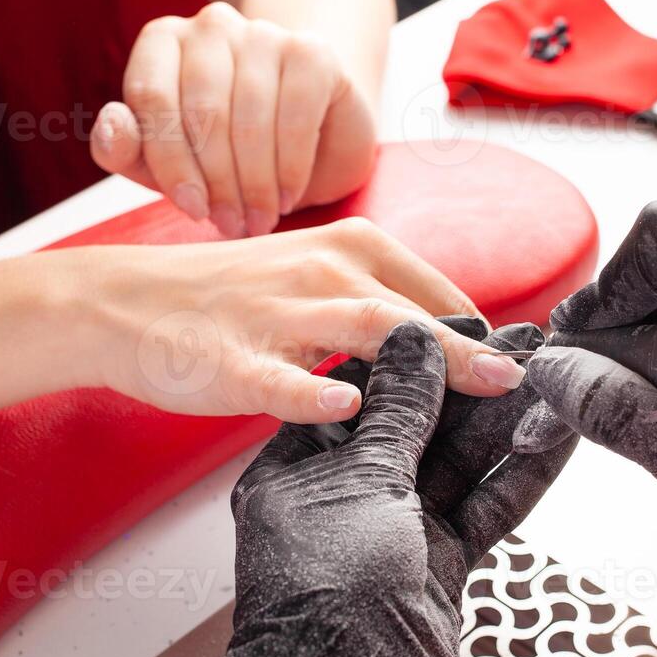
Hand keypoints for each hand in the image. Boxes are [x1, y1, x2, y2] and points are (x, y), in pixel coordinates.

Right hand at [65, 217, 530, 422]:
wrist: (122, 302)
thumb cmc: (227, 298)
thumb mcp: (313, 282)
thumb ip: (380, 306)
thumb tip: (455, 348)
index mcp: (349, 249)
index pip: (438, 292)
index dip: (488, 332)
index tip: (534, 369)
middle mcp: (322, 271)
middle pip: (416, 313)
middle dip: (477, 349)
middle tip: (530, 383)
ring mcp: (276, 315)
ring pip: (364, 333)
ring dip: (430, 361)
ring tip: (482, 386)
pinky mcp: (231, 357)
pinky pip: (276, 378)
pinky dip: (310, 393)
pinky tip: (344, 407)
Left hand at [91, 2, 377, 237]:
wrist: (311, 143)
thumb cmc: (227, 153)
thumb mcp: (168, 162)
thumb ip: (127, 149)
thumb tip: (114, 125)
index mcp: (162, 41)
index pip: (151, 97)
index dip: (169, 161)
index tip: (192, 210)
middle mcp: (211, 26)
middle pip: (203, 109)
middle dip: (218, 180)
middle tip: (231, 224)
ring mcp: (264, 33)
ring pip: (250, 116)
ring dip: (255, 182)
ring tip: (258, 220)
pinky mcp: (312, 52)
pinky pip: (296, 114)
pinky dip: (290, 166)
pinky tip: (287, 195)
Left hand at [188, 319, 576, 656]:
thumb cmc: (324, 598)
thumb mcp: (363, 486)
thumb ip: (402, 413)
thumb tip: (418, 341)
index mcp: (300, 467)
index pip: (364, 391)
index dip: (416, 352)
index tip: (466, 321)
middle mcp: (347, 495)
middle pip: (420, 424)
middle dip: (474, 383)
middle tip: (530, 340)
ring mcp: (396, 532)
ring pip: (459, 463)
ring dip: (506, 420)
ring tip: (555, 372)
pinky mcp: (439, 565)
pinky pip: (484, 506)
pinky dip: (520, 473)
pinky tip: (557, 435)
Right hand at [516, 200, 656, 545]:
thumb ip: (625, 416)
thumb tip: (552, 371)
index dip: (612, 289)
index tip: (582, 350)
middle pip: (653, 266)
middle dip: (605, 326)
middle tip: (577, 388)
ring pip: (654, 302)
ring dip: (616, 353)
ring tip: (601, 410)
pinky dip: (637, 367)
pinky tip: (631, 412)